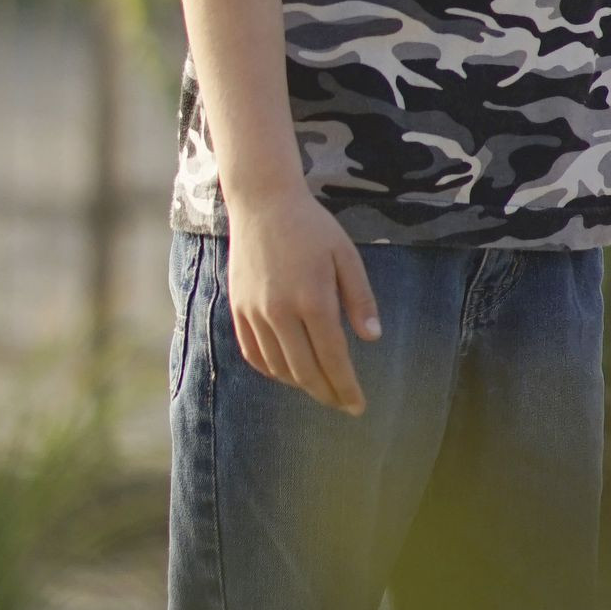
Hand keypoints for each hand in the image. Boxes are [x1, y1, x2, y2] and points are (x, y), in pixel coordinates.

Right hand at [227, 188, 381, 414]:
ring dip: (301, 385)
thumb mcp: (346, 256)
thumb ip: (359, 298)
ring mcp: (255, 312)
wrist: (263, 204)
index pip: (333, 358)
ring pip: (278, 367)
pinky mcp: (238, 309)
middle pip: (305, 371)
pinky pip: (253, 353)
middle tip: (343, 405)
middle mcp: (280, 311)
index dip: (346, 387)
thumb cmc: (312, 227)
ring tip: (321, 388)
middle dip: (327, 393)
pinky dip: (272, 371)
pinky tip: (289, 372)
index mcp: (313, 298)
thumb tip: (372, 338)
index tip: (359, 406)